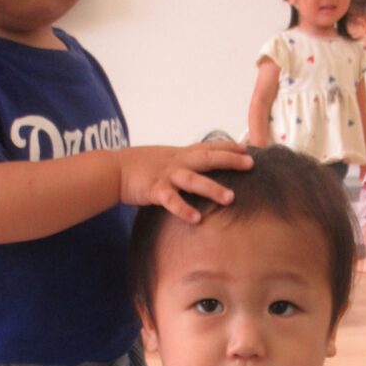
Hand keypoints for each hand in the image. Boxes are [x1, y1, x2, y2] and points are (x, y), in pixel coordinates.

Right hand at [119, 142, 252, 222]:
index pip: (209, 146)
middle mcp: (177, 162)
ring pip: (193, 180)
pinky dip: (184, 209)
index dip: (228, 147)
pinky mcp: (155, 190)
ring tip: (230, 198)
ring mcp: (167, 175)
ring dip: (212, 188)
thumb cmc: (143, 165)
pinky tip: (197, 219)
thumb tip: (205, 165)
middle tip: (250, 165)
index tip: (248, 147)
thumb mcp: (168, 158)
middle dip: (229, 161)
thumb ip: (187, 161)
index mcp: (181, 154)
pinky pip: (171, 201)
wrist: (115, 169)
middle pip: (207, 159)